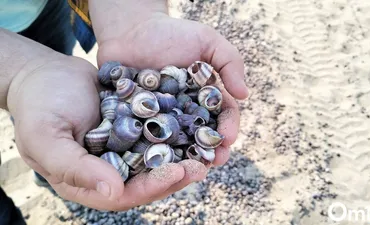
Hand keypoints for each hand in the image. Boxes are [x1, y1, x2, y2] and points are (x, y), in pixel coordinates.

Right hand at [7, 55, 200, 210]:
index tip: (178, 172)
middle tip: (204, 164)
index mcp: (88, 181)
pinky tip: (194, 123)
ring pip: (157, 158)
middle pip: (148, 180)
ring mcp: (122, 148)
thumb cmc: (38, 107)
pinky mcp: (131, 128)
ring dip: (182, 155)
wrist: (43, 74)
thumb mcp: (47, 138)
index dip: (153, 186)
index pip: (125, 194)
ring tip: (208, 148)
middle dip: (176, 174)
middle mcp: (109, 169)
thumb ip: (76, 168)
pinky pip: (156, 133)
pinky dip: (175, 132)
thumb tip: (114, 192)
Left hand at [96, 15, 247, 165]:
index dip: (228, 128)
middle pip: (202, 136)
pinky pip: (148, 140)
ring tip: (190, 169)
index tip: (228, 138)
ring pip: (178, 144)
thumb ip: (229, 62)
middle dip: (210, 150)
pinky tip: (158, 163)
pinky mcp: (139, 123)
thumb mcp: (206, 40)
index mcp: (205, 97)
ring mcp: (163, 120)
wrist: (130, 30)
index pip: (223, 116)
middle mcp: (187, 112)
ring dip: (186, 159)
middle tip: (214, 162)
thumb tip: (244, 95)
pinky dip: (154, 152)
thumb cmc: (171, 34)